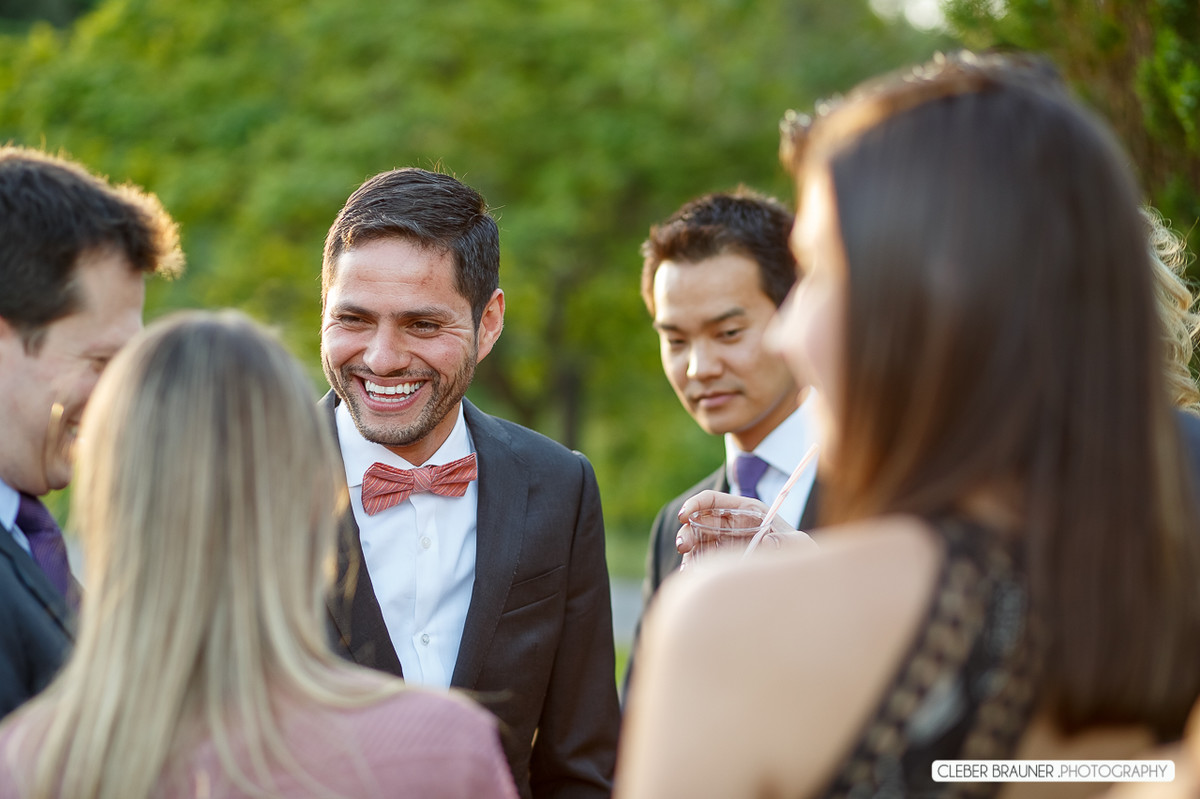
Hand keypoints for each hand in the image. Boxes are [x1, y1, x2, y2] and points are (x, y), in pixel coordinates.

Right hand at [675, 490, 816, 569]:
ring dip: (689, 554)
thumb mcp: (801, 544)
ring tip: (689, 570)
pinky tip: (695, 578)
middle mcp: (732, 525)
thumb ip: (788, 542)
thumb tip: (767, 543)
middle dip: (687, 532)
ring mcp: (725, 544)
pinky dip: (696, 569)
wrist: (801, 576)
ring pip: (697, 543)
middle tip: (684, 547)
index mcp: (746, 511)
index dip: (695, 504)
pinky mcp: (722, 562)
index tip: (684, 515)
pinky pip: (703, 562)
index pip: (713, 500)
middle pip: (699, 522)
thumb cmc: (801, 553)